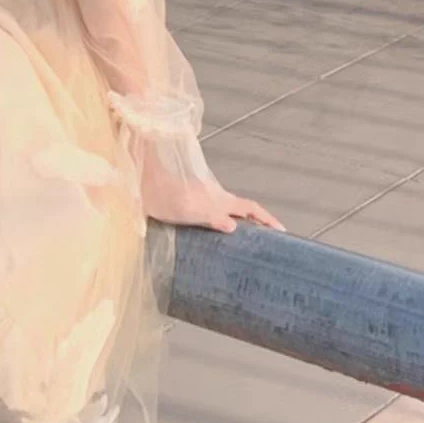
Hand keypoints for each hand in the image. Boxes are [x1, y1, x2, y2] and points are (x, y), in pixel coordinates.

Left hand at [143, 174, 284, 234]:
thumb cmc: (167, 193)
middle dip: (251, 224)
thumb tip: (234, 227)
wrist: (142, 176)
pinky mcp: (181, 202)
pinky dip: (211, 225)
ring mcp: (198, 198)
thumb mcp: (195, 210)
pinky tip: (202, 238)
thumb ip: (215, 218)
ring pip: (221, 212)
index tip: (281, 230)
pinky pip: (204, 215)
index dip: (267, 219)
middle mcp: (214, 198)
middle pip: (238, 210)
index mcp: (221, 200)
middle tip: (257, 243)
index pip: (251, 208)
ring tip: (231, 246)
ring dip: (229, 225)